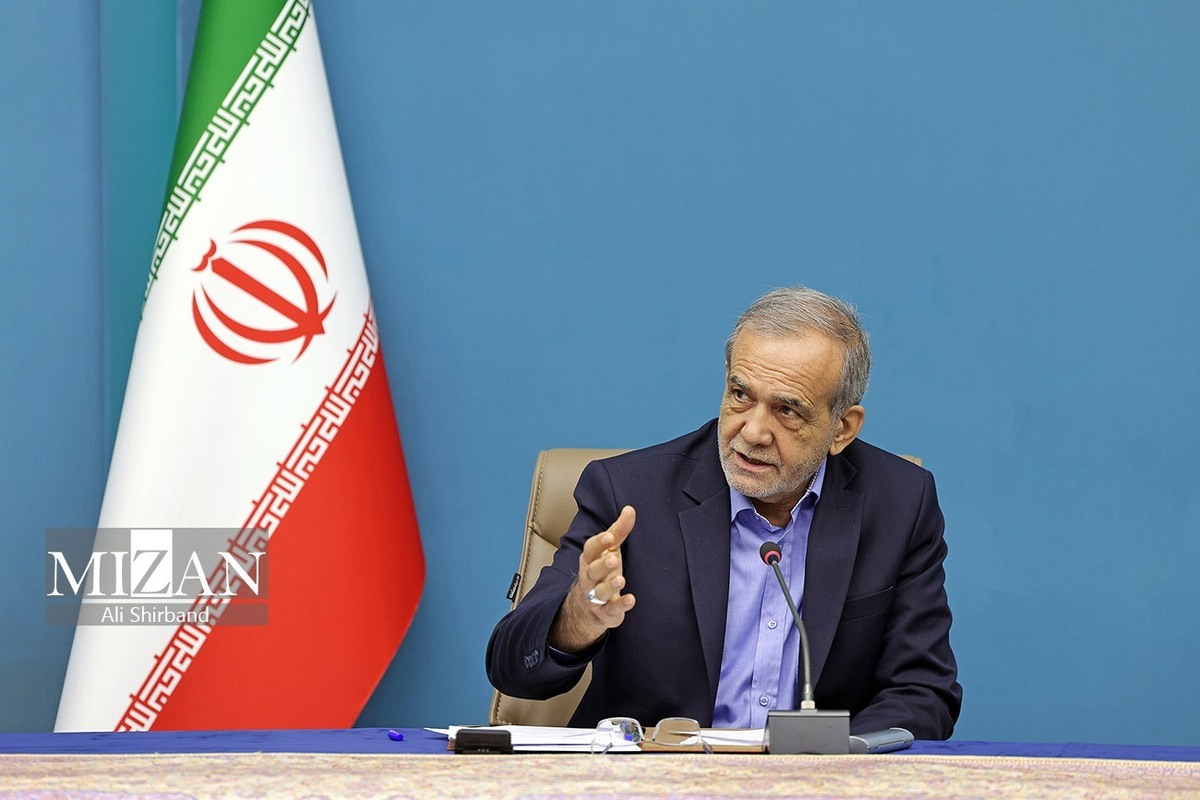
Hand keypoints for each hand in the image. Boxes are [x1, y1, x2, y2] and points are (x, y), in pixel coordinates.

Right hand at [549, 506, 636, 652]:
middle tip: (613, 560)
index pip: (591, 549)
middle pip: (593, 571)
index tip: (609, 536)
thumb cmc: (602, 571)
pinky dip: (620, 605)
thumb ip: (619, 531)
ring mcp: (595, 596)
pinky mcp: (605, 612)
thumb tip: (630, 509)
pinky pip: (611, 609)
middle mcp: (590, 577)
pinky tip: (630, 599)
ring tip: (620, 581)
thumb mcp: (610, 550)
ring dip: (610, 586)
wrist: (587, 607)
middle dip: (602, 566)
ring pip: (600, 591)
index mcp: (590, 559)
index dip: (599, 543)